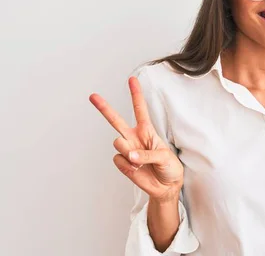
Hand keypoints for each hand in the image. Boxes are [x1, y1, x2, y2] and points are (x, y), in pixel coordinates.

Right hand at [89, 76, 183, 202]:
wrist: (166, 186)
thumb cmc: (169, 167)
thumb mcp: (165, 157)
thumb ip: (148, 154)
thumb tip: (131, 155)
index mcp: (147, 130)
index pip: (140, 109)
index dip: (136, 94)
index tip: (132, 79)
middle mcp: (134, 137)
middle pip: (116, 120)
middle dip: (104, 108)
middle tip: (92, 96)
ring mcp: (127, 150)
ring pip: (118, 142)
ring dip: (128, 150)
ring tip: (139, 160)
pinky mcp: (123, 163)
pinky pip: (119, 160)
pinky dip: (128, 165)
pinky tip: (137, 169)